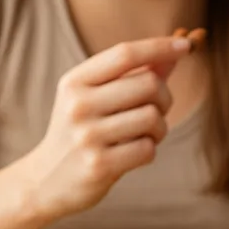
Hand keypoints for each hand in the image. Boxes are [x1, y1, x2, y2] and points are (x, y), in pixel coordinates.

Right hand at [18, 36, 192, 220]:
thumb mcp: (94, 99)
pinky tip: (134, 154)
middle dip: (164, 97)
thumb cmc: (78, 134)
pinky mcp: (98, 166)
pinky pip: (147, 149)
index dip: (159, 47)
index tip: (184, 46)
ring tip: (146, 136)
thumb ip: (133, 76)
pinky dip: (149, 151)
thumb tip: (175, 52)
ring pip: (152, 117)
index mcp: (74, 82)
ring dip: (159, 128)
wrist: (44, 181)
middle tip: (156, 112)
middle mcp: (78, 105)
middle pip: (148, 84)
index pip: (125, 54)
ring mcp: (87, 136)